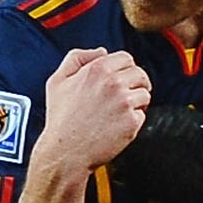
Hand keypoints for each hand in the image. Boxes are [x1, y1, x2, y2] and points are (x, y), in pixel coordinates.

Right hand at [35, 47, 151, 174]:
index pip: (126, 58)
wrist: (66, 152)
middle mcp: (113, 83)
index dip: (125, 69)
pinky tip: (117, 126)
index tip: (123, 79)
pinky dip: (134, 120)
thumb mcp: (58, 81)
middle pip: (140, 74)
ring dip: (137, 102)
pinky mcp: (132, 122)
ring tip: (121, 112)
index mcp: (98, 69)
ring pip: (144, 94)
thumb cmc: (60, 119)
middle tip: (127, 96)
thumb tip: (101, 51)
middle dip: (136, 84)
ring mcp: (124, 102)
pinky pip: (142, 115)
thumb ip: (77, 58)